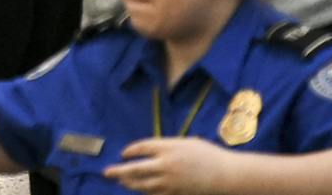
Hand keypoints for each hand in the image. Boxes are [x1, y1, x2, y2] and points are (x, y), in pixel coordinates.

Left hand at [104, 137, 237, 192]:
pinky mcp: (174, 193)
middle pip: (135, 169)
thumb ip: (166, 146)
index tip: (124, 153)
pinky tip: (140, 189)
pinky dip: (145, 191)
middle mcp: (165, 164)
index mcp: (168, 147)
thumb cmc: (207, 154)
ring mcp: (169, 181)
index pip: (141, 148)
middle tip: (107, 172)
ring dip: (129, 183)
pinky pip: (154, 194)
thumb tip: (150, 151)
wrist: (224, 175)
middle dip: (119, 170)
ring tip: (121, 181)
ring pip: (142, 184)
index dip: (130, 151)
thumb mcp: (185, 142)